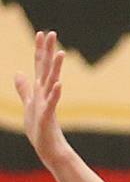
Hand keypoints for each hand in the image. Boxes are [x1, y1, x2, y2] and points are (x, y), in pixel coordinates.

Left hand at [14, 31, 68, 166]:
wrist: (48, 148)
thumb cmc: (40, 127)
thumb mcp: (28, 103)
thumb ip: (24, 88)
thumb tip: (18, 73)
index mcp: (40, 89)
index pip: (40, 65)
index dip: (40, 50)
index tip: (41, 33)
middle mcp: (46, 92)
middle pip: (47, 68)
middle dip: (49, 51)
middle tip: (52, 33)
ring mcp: (48, 103)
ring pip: (51, 82)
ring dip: (56, 68)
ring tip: (60, 53)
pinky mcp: (48, 115)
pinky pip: (52, 102)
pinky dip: (55, 93)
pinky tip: (59, 84)